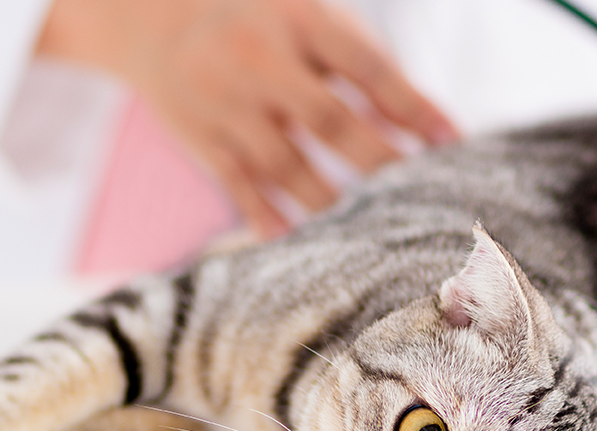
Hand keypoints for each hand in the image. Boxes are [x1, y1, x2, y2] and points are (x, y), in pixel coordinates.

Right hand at [36, 0, 458, 236]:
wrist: (145, 12)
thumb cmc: (253, 16)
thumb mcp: (304, 15)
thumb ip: (355, 59)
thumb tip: (417, 122)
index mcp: (298, 18)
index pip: (366, 67)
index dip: (412, 106)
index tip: (452, 142)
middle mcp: (259, 59)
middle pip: (330, 121)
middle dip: (380, 162)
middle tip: (421, 196)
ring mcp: (226, 102)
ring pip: (287, 165)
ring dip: (333, 200)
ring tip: (373, 228)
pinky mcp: (199, 137)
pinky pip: (240, 186)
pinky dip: (271, 217)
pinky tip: (304, 241)